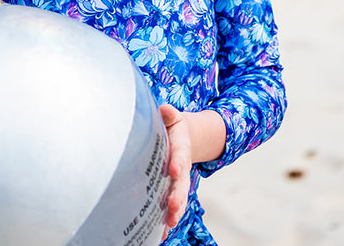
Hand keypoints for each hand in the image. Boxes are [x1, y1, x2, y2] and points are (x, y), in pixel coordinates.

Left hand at [159, 104, 190, 238]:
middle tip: (173, 207)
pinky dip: (165, 220)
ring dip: (174, 212)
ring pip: (178, 198)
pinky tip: (159, 234)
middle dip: (178, 195)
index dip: (177, 162)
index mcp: (181, 146)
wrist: (184, 138)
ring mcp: (178, 180)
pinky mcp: (171, 189)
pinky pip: (169, 206)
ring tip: (168, 226)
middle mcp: (181, 166)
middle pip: (182, 183)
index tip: (174, 171)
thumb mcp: (173, 118)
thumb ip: (170, 115)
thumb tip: (165, 110)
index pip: (179, 154)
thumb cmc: (173, 127)